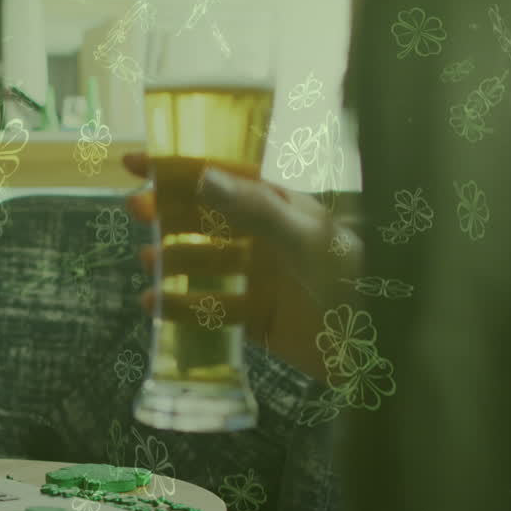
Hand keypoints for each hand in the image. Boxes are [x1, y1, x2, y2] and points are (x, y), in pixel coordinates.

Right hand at [123, 153, 361, 383]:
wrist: (376, 348)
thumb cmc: (349, 278)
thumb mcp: (304, 235)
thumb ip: (255, 208)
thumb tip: (202, 178)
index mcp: (279, 207)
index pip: (220, 177)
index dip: (177, 167)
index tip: (134, 161)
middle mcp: (265, 238)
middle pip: (203, 220)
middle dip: (166, 214)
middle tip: (135, 211)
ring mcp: (258, 278)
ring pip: (202, 265)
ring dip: (171, 261)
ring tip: (147, 264)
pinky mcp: (255, 318)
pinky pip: (210, 310)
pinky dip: (181, 308)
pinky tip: (155, 306)